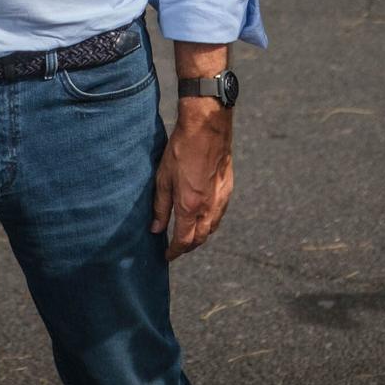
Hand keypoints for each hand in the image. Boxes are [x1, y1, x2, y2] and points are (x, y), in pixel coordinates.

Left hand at [150, 102, 233, 260]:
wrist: (207, 128)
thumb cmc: (181, 149)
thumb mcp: (163, 178)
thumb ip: (160, 206)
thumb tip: (156, 229)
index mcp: (190, 207)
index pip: (184, 240)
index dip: (175, 251)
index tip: (168, 256)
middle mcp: (209, 207)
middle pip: (200, 238)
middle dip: (188, 246)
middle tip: (177, 247)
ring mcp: (221, 198)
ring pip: (212, 228)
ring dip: (200, 235)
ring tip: (188, 234)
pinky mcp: (228, 189)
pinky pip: (220, 214)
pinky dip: (211, 222)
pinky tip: (203, 216)